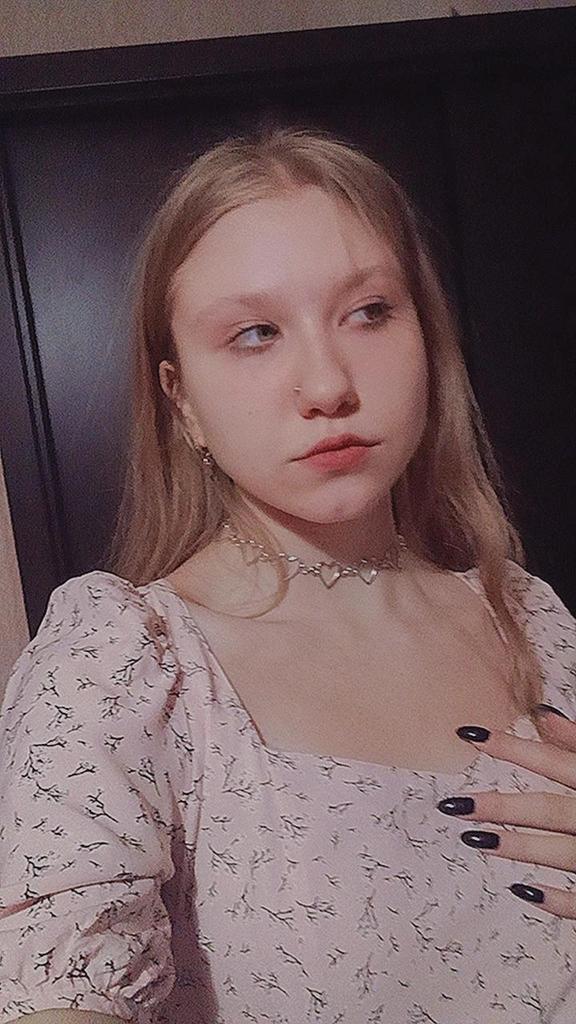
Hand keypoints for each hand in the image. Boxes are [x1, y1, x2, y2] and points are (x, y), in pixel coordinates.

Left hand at [436, 708, 575, 917]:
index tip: (469, 733)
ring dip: (517, 847)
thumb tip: (542, 712)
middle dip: (501, 807)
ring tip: (473, 839)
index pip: (556, 761)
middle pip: (550, 811)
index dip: (513, 747)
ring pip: (560, 854)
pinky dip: (556, 900)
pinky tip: (522, 892)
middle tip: (453, 804)